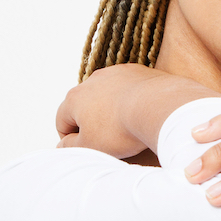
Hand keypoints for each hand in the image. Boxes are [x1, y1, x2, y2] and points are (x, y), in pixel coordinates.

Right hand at [56, 64, 220, 157]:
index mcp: (74, 98)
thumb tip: (62, 145)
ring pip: (106, 94)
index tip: (85, 149)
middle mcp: (92, 80)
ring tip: (125, 125)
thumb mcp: (91, 147)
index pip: (62, 120)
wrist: (158, 107)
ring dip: (110, 109)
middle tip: (106, 140)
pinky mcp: (137, 71)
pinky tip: (140, 112)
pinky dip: (130, 99)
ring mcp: (115, 73)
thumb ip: (72, 146)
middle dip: (91, 122)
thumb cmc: (121, 129)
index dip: (70, 139)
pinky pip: (128, 87)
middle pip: (84, 105)